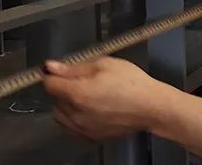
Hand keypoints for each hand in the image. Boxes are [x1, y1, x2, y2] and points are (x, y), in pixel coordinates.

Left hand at [42, 57, 169, 140]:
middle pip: (54, 99)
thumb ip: (75, 67)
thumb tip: (52, 67)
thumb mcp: (103, 64)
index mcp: (77, 94)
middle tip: (80, 79)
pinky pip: (71, 128)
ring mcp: (83, 129)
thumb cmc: (132, 83)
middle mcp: (76, 114)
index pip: (49, 84)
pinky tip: (88, 110)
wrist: (151, 107)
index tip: (56, 69)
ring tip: (85, 95)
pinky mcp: (91, 137)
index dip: (52, 74)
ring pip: (60, 116)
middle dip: (62, 88)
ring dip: (66, 104)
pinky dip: (73, 119)